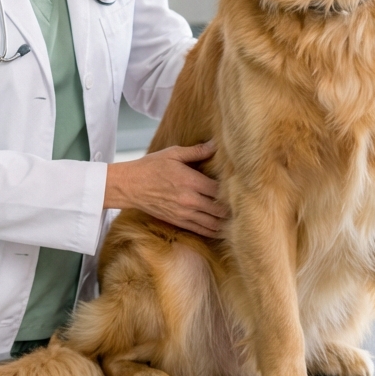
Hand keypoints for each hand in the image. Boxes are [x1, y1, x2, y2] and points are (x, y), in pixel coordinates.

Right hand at [104, 140, 228, 238]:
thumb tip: (215, 144)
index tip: (240, 186)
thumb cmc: (150, 167)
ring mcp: (184, 213)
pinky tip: (223, 229)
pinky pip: (201, 230)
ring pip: (213, 223)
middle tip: (244, 204)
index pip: (219, 189)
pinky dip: (214, 231)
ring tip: (238, 219)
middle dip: (233, 208)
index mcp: (190, 181)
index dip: (232, 190)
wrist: (129, 186)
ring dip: (226, 222)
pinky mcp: (178, 221)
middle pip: (220, 209)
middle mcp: (189, 200)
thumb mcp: (173, 154)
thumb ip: (196, 151)